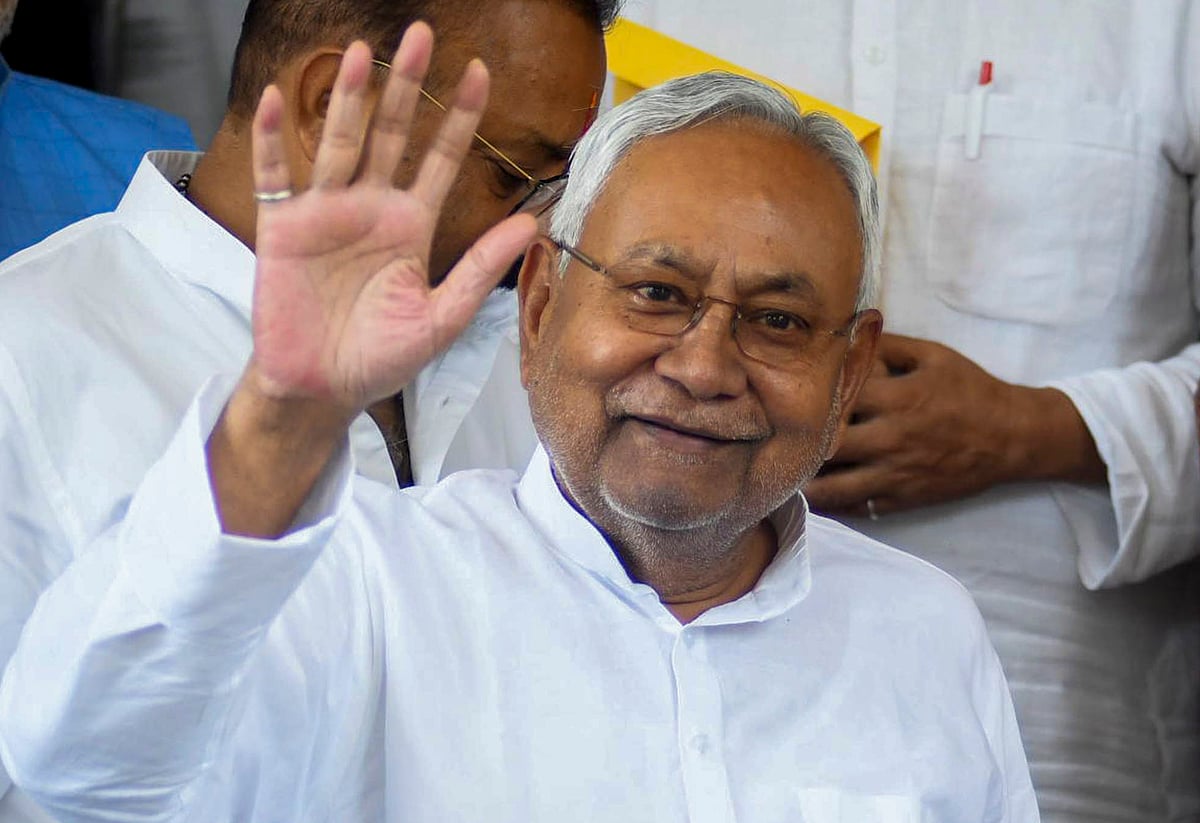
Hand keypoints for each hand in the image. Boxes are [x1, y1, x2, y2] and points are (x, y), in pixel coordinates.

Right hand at [247, 25, 536, 422]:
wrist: (323, 389)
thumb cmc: (381, 358)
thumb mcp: (443, 316)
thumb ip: (483, 268)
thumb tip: (533, 223)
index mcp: (411, 226)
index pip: (441, 159)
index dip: (459, 117)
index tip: (480, 73)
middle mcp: (370, 208)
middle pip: (391, 135)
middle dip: (405, 87)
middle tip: (419, 35)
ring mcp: (325, 213)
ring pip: (340, 142)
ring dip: (349, 99)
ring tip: (362, 52)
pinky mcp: (282, 228)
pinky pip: (276, 175)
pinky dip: (273, 139)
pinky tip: (275, 99)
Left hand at [805, 333, 1102, 516]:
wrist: (1013, 437)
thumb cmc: (970, 389)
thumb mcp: (932, 356)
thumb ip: (886, 345)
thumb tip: (844, 330)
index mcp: (897, 397)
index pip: (837, 398)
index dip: (808, 396)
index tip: (783, 394)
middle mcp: (892, 438)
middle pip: (827, 445)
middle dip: (797, 442)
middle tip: (771, 438)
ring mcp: (897, 473)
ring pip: (834, 486)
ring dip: (804, 481)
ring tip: (782, 472)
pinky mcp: (903, 498)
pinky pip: (857, 507)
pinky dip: (831, 504)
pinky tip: (811, 494)